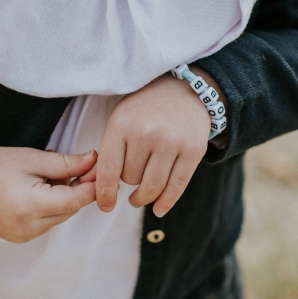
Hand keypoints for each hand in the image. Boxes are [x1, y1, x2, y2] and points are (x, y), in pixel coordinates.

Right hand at [0, 143, 97, 242]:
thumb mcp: (33, 158)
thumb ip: (67, 164)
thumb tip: (95, 162)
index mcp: (30, 205)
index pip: (76, 200)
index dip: (92, 185)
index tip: (100, 169)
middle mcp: (27, 227)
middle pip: (70, 210)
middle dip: (78, 190)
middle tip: (76, 168)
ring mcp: (22, 236)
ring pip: (61, 218)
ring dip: (64, 200)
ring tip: (49, 178)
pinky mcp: (19, 238)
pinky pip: (47, 224)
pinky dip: (51, 209)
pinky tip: (39, 192)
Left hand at [94, 66, 225, 216]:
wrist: (183, 89)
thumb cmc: (145, 110)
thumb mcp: (121, 120)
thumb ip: (110, 152)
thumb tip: (104, 193)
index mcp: (122, 124)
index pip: (108, 170)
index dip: (104, 194)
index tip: (105, 206)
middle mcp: (146, 133)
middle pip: (131, 179)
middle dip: (129, 182)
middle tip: (133, 174)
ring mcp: (172, 142)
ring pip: (152, 186)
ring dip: (144, 196)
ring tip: (140, 197)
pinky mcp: (193, 150)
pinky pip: (177, 186)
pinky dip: (166, 202)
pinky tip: (158, 209)